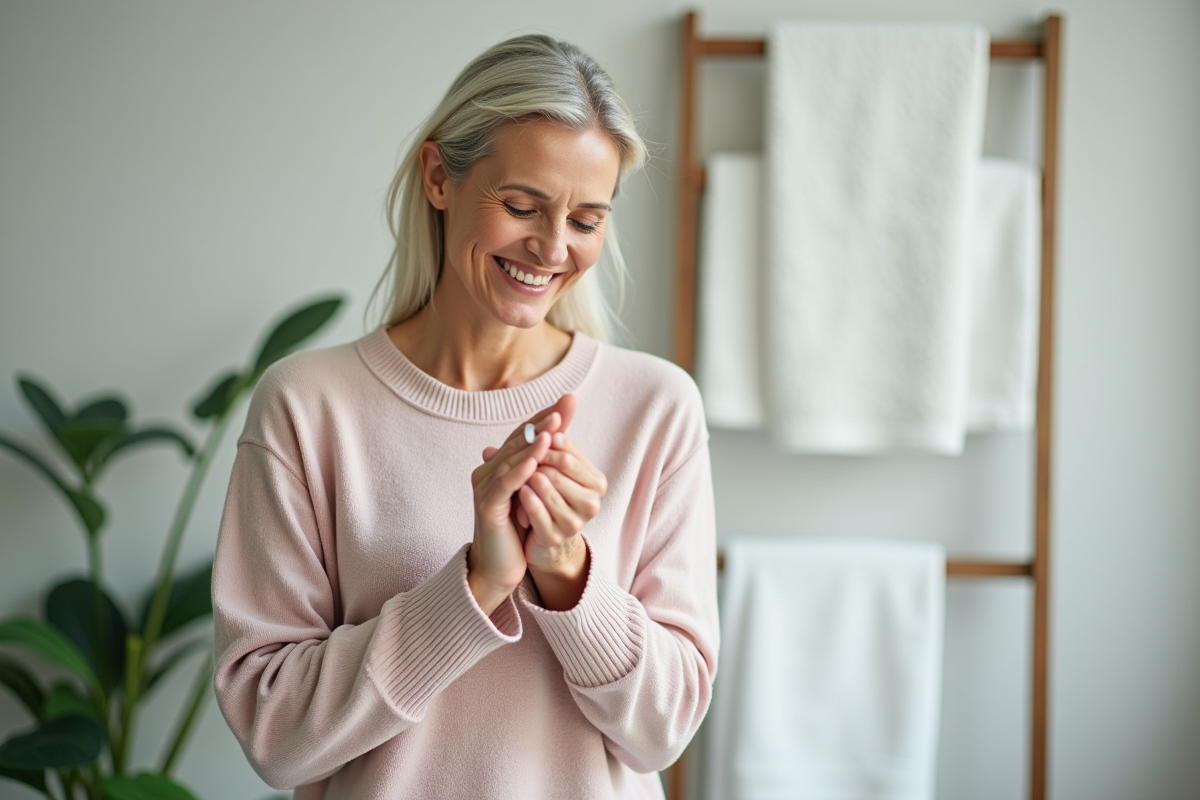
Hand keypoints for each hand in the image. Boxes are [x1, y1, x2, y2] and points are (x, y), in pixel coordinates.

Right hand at [467, 396, 572, 613]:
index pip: (521, 435)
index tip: (565, 405)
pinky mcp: (487, 507)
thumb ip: (542, 467)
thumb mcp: (532, 493)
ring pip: (511, 460)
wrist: (499, 566)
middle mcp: (487, 472)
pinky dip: (520, 471)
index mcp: (497, 466)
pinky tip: (536, 462)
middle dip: (540, 425)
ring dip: (532, 445)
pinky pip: (506, 485)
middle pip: (515, 442)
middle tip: (561, 411)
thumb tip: (558, 443)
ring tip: (552, 431)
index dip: (542, 419)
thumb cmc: (516, 530)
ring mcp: (485, 489)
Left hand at [519, 397, 607, 609]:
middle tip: (518, 449)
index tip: (536, 432)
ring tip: (515, 470)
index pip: (570, 455)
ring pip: (549, 490)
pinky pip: (539, 513)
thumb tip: (569, 396)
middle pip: (560, 470)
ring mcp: (576, 522)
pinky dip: (526, 500)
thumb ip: (561, 433)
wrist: (540, 539)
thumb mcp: (554, 463)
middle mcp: (592, 502)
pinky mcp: (557, 536)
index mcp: (596, 482)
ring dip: (529, 477)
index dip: (550, 442)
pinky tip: (517, 492)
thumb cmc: (548, 494)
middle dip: (538, 458)